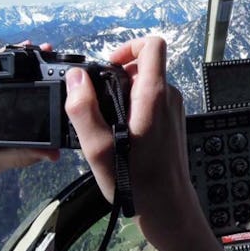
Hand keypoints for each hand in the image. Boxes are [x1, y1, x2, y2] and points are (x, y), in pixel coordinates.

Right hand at [65, 37, 225, 250]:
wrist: (167, 205)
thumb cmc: (136, 180)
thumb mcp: (98, 148)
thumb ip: (83, 109)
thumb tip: (75, 79)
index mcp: (154, 95)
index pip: (153, 45)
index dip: (129, 46)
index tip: (108, 65)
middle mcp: (169, 97)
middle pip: (146, 65)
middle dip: (119, 75)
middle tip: (100, 102)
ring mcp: (173, 109)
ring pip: (148, 84)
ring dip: (126, 94)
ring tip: (109, 123)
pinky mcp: (173, 121)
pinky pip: (152, 101)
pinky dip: (135, 107)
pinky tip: (122, 133)